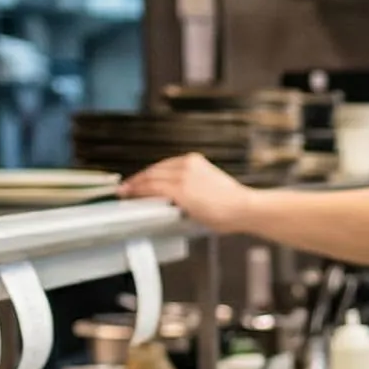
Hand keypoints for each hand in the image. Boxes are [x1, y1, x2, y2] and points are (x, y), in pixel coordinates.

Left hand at [120, 153, 258, 231]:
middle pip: (154, 170)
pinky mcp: (180, 190)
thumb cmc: (232, 203)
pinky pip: (153, 190)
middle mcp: (186, 164)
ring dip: (135, 186)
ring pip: (150, 179)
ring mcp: (182, 176)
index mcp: (194, 161)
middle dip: (137, 180)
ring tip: (124, 193)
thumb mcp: (209, 186)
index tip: (137, 181)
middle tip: (124, 188)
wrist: (244, 207)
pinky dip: (140, 193)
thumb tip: (173, 199)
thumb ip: (190, 187)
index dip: (147, 174)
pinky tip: (132, 197)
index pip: (163, 166)